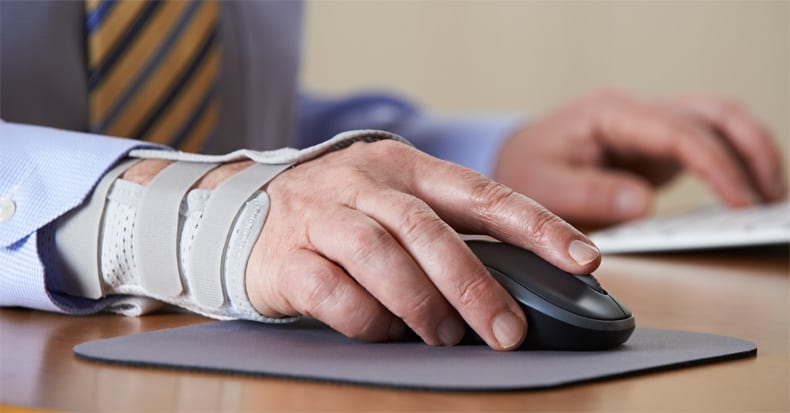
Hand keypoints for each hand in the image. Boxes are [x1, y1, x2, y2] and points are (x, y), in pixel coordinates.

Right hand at [241, 140, 600, 350]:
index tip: (582, 258)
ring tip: (444, 335)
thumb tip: (515, 287)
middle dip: (474, 285)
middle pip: (428, 230)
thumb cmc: (341, 213)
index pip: (482, 192)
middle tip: (507, 332)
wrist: (243, 209)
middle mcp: (365, 184)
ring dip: (420, 302)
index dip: (536, 225)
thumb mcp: (396, 204)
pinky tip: (383, 331)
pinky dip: (365, 318)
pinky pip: (330, 290)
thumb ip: (446, 233)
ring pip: (379, 255)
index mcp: (406, 167)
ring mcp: (322, 215)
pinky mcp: (286, 255)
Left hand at [493, 88, 786, 223]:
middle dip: (749, 152)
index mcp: (608, 114)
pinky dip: (732, 164)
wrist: (516, 159)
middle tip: (767, 200)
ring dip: (749, 153)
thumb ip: (590, 194)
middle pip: (711, 114)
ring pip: (716, 122)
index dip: (715, 165)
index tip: (740, 201)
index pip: (676, 130)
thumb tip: (643, 204)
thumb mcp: (544, 187)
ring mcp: (649, 126)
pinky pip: (706, 146)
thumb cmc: (527, 169)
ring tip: (767, 199)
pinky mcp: (656, 145)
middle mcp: (635, 112)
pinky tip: (744, 195)